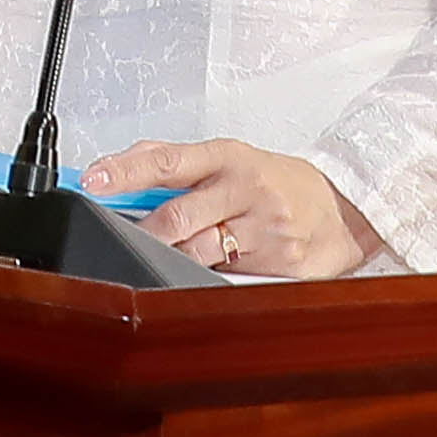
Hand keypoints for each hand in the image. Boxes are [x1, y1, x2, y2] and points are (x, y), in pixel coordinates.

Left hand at [77, 138, 382, 280]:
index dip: (125, 171)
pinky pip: (227, 279)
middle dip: (146, 234)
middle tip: (128, 240)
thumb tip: (118, 166)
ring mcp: (265, 230)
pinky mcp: (280, 265)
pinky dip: (211, 277)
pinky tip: (219, 267)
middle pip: (178, 218)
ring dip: (176, 258)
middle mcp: (246, 190)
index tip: (93, 180)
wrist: (342, 210)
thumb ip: (173, 162)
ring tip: (179, 252)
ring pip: (198, 254)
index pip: (167, 160)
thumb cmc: (277, 183)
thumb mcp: (229, 159)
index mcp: (228, 157)